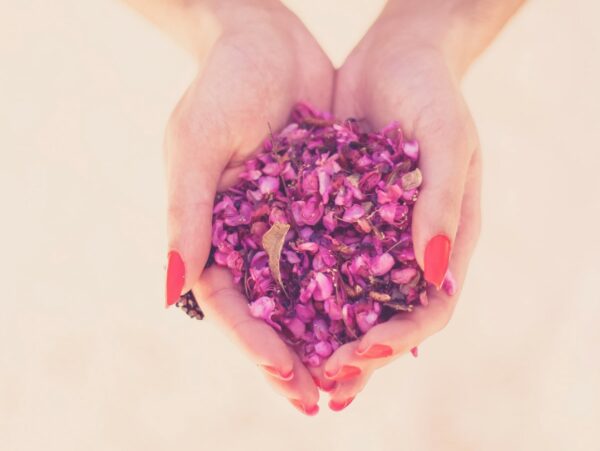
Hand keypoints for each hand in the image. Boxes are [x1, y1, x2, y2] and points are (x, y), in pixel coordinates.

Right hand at [164, 1, 333, 414]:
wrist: (265, 37)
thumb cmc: (222, 84)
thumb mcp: (197, 146)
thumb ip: (185, 217)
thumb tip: (169, 292)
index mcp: (211, 231)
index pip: (229, 302)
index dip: (252, 343)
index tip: (284, 377)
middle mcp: (249, 234)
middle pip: (270, 307)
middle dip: (293, 353)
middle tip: (321, 398)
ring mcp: (287, 219)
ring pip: (308, 287)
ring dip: (327, 330)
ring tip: (354, 373)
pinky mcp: (322, 199)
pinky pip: (340, 247)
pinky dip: (355, 281)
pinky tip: (381, 311)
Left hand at [318, 4, 482, 409]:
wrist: (396, 57)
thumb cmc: (434, 94)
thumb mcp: (448, 141)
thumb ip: (443, 203)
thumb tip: (435, 274)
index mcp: (446, 241)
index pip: (429, 309)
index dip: (398, 338)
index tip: (359, 353)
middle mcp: (407, 248)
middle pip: (386, 316)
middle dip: (357, 353)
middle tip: (321, 383)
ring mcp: (371, 234)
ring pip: (348, 297)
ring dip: (324, 334)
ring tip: (291, 368)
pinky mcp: (335, 215)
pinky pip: (317, 257)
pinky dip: (298, 286)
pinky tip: (269, 306)